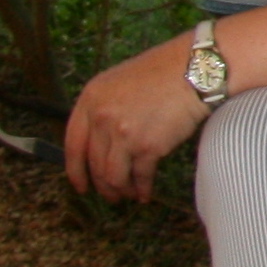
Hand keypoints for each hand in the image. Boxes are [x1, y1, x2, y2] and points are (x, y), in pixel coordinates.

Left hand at [65, 34, 210, 201]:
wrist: (194, 71)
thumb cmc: (163, 72)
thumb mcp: (119, 82)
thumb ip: (104, 108)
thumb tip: (103, 137)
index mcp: (90, 100)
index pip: (72, 144)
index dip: (75, 170)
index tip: (80, 185)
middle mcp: (101, 119)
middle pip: (94, 164)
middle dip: (101, 185)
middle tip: (109, 195)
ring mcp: (123, 134)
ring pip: (113, 175)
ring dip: (120, 189)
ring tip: (128, 195)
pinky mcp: (148, 147)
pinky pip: (140, 175)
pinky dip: (142, 188)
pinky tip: (145, 193)